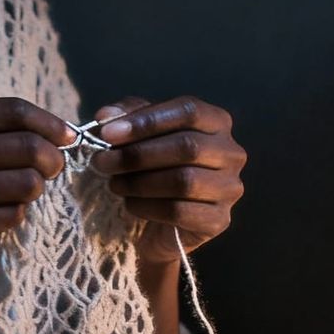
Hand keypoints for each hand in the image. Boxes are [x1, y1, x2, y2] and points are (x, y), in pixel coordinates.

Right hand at [0, 97, 76, 276]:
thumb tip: (42, 130)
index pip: (15, 111)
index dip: (51, 123)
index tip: (67, 136)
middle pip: (30, 147)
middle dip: (52, 160)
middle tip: (51, 169)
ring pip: (28, 184)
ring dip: (33, 190)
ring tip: (18, 192)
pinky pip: (11, 216)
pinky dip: (13, 215)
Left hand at [89, 96, 245, 264]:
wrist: (161, 222)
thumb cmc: (154, 167)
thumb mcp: (139, 133)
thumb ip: (125, 117)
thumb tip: (105, 116)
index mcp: (217, 122)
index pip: (188, 111)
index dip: (147, 120)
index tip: (107, 132)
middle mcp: (231, 152)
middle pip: (187, 147)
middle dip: (136, 154)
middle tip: (101, 161)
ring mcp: (230, 188)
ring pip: (183, 180)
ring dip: (139, 182)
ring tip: (113, 183)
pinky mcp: (219, 220)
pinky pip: (180, 211)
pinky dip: (147, 207)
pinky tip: (130, 204)